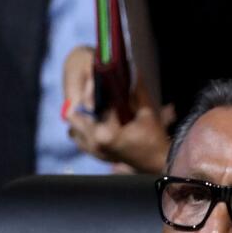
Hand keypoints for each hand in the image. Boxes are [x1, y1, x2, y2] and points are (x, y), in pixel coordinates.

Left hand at [62, 45, 173, 171]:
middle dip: (85, 101)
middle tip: (97, 92)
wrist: (158, 163)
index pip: (92, 103)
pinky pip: (77, 137)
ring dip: (82, 115)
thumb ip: (135, 90)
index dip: (94, 87)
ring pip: (73, 126)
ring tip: (97, 108)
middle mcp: (95, 142)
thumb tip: (130, 69)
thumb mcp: (147, 112)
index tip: (97, 77)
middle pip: (75, 113)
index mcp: (106, 133)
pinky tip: (96, 122)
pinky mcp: (94, 154)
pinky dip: (82, 128)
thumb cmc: (155, 139)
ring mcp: (93, 150)